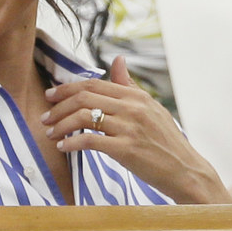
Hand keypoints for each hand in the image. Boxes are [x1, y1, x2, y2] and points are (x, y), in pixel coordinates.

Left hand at [43, 56, 231, 203]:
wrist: (187, 171)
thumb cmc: (166, 141)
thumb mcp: (151, 108)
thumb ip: (129, 85)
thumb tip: (117, 60)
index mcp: (136, 96)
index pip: (93, 84)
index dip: (67, 88)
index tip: (50, 95)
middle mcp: (132, 108)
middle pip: (84, 97)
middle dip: (58, 106)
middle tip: (44, 116)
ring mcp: (130, 128)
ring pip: (83, 117)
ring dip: (61, 124)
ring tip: (50, 132)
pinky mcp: (127, 149)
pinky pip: (90, 141)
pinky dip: (72, 142)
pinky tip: (63, 146)